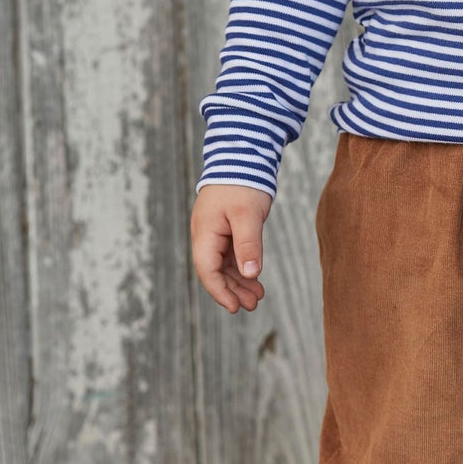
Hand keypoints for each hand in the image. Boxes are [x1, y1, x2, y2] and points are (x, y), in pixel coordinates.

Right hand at [191, 182, 271, 312]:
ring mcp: (215, 233)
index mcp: (205, 233)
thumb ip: (248, 244)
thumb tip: (250, 274)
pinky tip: (255, 279)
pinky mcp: (227, 230)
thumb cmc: (243, 183)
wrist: (242, 156)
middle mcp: (206, 236)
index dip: (220, 292)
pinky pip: (231, 256)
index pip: (207, 271)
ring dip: (239, 282)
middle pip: (215, 272)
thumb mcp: (247, 215)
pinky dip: (242, 269)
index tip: (236, 307)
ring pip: (224, 266)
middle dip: (232, 291)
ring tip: (258, 297)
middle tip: (253, 305)